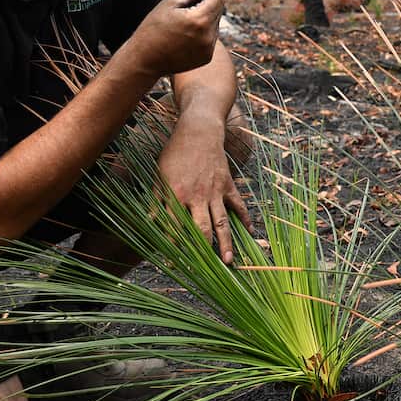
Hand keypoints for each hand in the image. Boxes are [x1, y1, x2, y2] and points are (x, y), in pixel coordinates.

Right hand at [132, 0, 225, 75]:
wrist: (145, 60)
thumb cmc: (153, 29)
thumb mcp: (170, 4)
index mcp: (199, 20)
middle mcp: (208, 35)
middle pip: (219, 11)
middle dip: (211, 1)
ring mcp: (208, 48)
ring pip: (215, 24)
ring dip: (207, 16)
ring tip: (186, 18)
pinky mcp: (206, 57)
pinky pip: (211, 38)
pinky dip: (204, 31)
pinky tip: (187, 32)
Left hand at [156, 116, 250, 263]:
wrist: (199, 131)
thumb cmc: (175, 153)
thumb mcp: (159, 175)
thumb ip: (157, 200)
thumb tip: (150, 222)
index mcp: (177, 194)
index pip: (175, 226)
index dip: (174, 246)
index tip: (174, 262)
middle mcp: (197, 196)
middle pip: (202, 228)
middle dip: (203, 251)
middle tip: (205, 269)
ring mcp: (216, 191)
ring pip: (222, 222)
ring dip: (226, 243)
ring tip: (229, 262)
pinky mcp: (228, 185)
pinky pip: (238, 205)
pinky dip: (245, 219)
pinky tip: (249, 233)